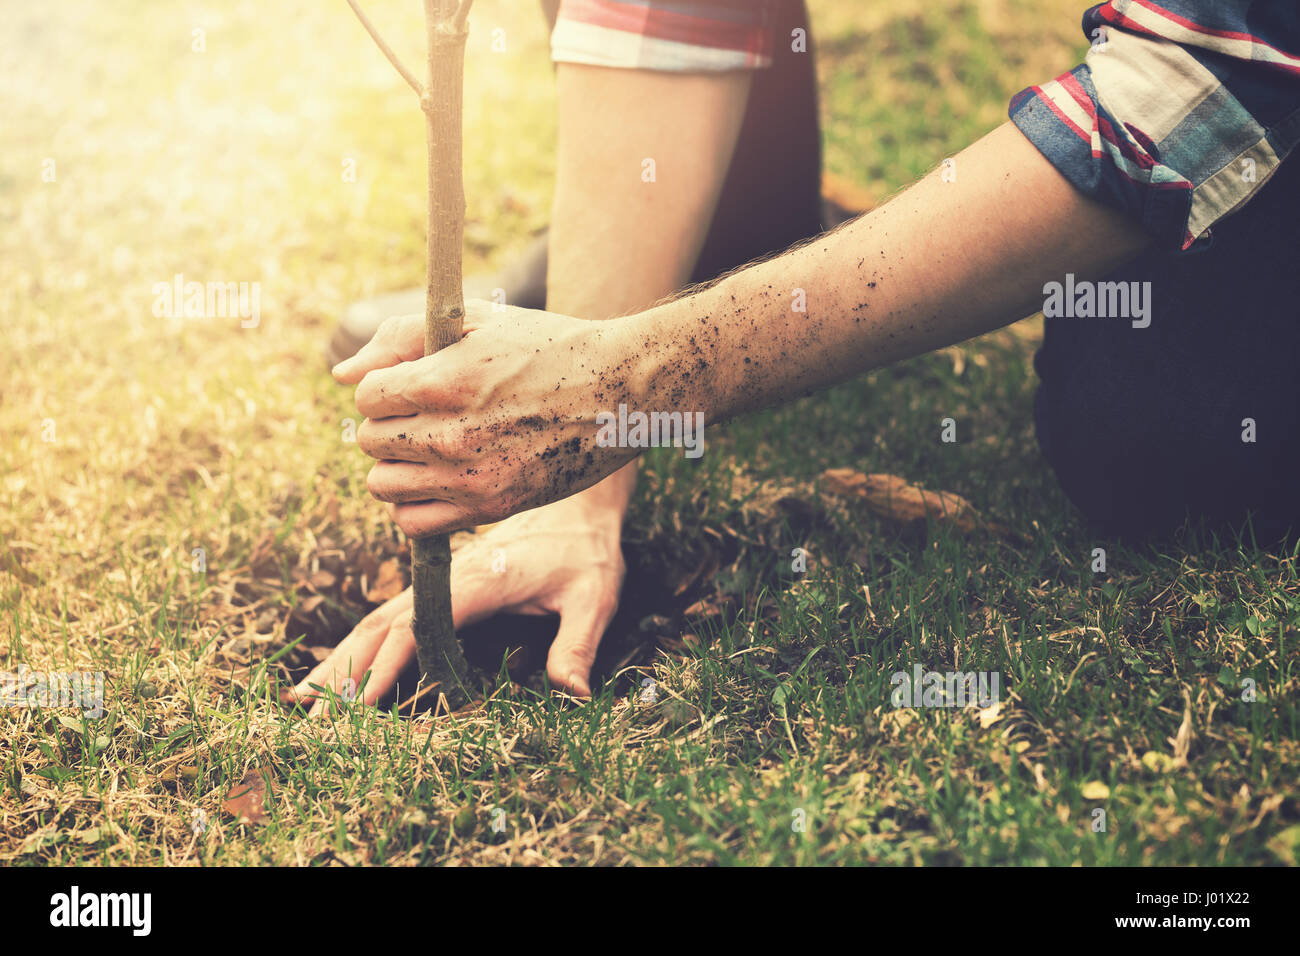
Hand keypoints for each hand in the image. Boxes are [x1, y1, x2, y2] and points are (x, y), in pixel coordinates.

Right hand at [289, 498, 624, 711]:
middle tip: (309, 716)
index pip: (419, 626)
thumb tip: (574, 693)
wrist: (580, 501)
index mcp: (478, 580)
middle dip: (344, 670)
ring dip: (340, 658)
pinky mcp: (441, 584)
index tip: (358, 702)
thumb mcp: (594, 594)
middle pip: (381, 625)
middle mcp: (447, 578)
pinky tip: (340, 670)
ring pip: (378, 621)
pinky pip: (392, 617)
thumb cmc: (586, 548)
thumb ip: (579, 643)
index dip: (387, 665)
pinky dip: (360, 646)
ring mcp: (439, 580)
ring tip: (301, 698)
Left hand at [333, 302, 648, 535]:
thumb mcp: (478, 321)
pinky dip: (415, 504)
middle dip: (389, 425)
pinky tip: (441, 480)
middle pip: (369, 442)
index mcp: (444, 381)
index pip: (366, 397)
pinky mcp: (491, 508)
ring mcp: (471, 478)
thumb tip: (342, 376)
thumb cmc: (549, 347)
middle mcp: (452, 435)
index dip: (385, 387)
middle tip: (428, 414)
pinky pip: (415, 523)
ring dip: (398, 466)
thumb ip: (400, 338)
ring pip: (384, 485)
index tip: (414, 383)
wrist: (621, 392)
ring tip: (432, 448)